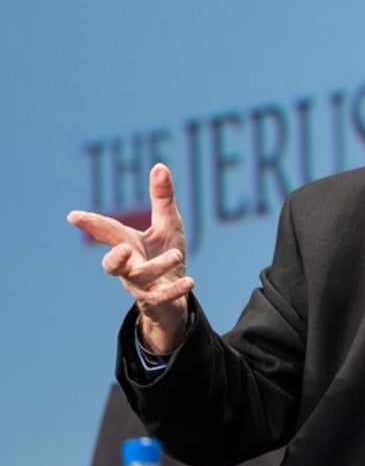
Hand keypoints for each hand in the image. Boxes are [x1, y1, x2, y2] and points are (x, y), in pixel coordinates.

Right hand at [67, 163, 194, 353]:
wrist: (176, 295)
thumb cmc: (166, 255)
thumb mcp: (167, 224)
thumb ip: (161, 198)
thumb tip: (159, 165)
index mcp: (128, 244)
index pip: (107, 232)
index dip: (91, 224)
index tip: (73, 216)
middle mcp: (129, 266)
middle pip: (112, 265)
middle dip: (113, 257)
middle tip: (123, 248)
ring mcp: (142, 286)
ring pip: (140, 279)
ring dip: (157, 266)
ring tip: (177, 254)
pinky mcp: (158, 300)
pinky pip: (163, 297)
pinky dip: (175, 289)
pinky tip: (190, 281)